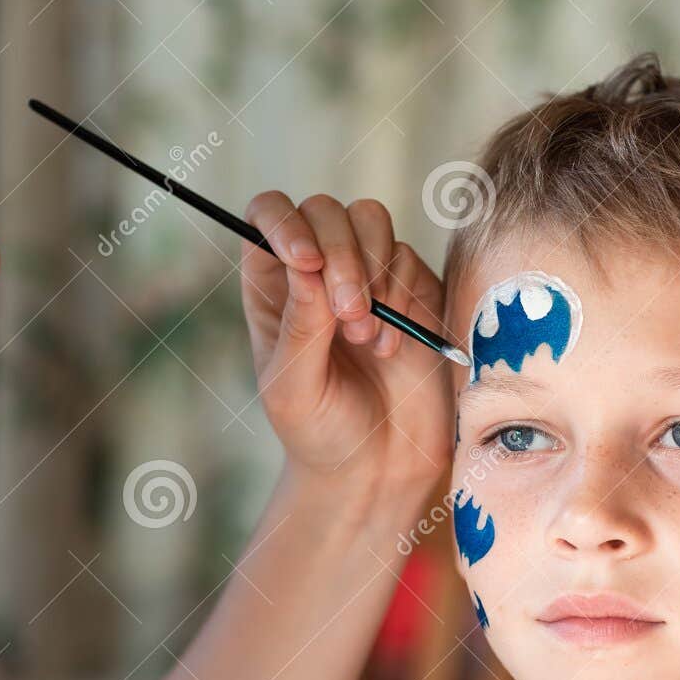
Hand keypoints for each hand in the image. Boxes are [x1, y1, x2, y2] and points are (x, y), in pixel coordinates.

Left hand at [239, 192, 452, 496]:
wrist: (378, 468)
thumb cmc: (320, 432)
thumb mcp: (294, 389)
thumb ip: (300, 326)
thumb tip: (307, 266)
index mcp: (271, 285)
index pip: (267, 216)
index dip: (284, 223)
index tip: (307, 263)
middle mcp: (315, 269)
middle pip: (324, 210)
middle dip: (341, 256)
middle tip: (350, 318)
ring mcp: (366, 274)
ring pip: (370, 220)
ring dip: (373, 273)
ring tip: (366, 338)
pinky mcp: (412, 289)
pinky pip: (410, 258)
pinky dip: (403, 300)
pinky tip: (391, 350)